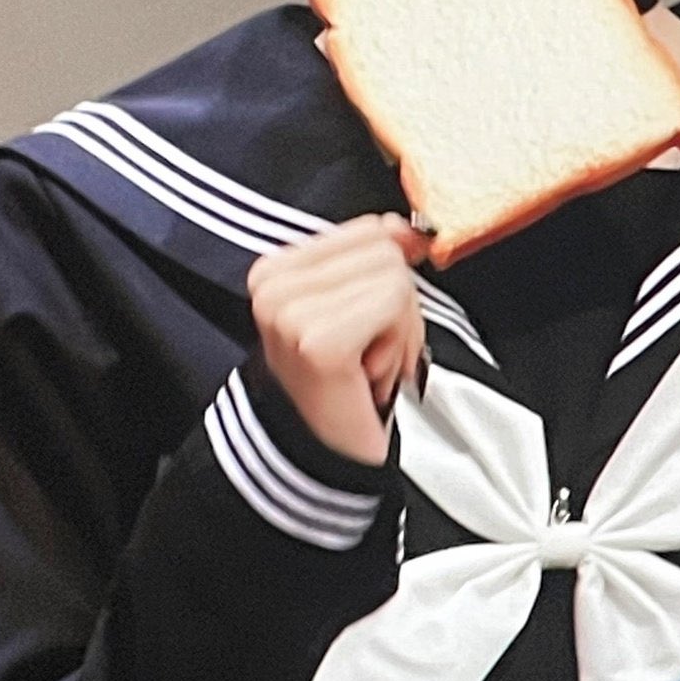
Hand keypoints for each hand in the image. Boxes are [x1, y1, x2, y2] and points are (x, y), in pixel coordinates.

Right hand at [245, 213, 429, 466]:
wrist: (326, 451)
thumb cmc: (344, 382)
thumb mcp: (359, 303)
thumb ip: (378, 255)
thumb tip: (406, 228)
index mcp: (275, 268)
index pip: (369, 231)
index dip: (389, 276)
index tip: (366, 320)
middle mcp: (274, 286)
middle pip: (385, 251)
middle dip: (397, 304)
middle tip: (370, 348)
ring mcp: (292, 312)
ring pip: (395, 276)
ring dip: (400, 327)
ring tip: (369, 361)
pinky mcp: (320, 341)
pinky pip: (394, 303)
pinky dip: (400, 342)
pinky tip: (370, 372)